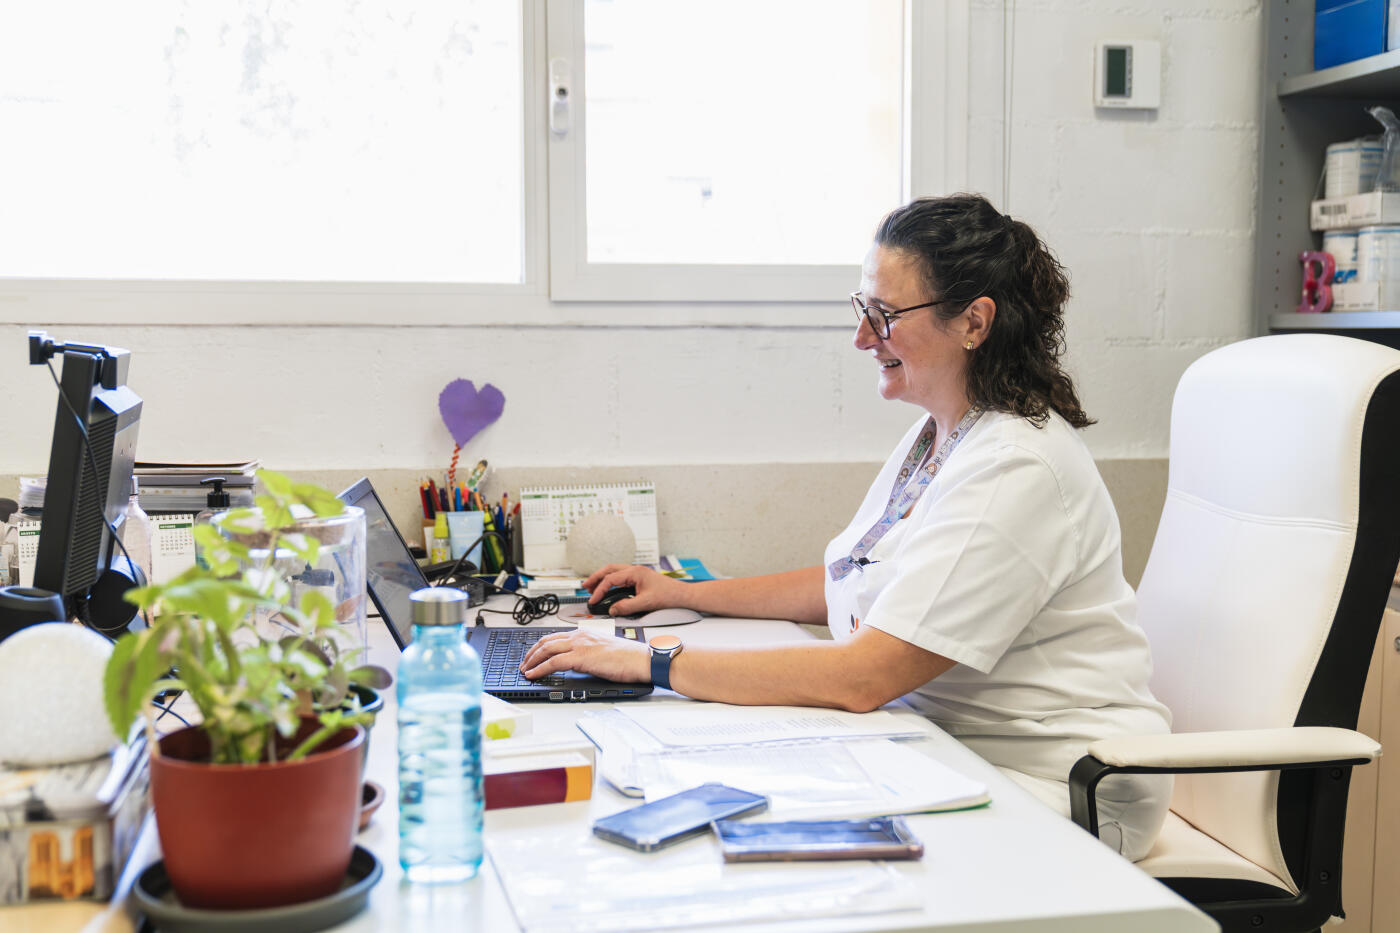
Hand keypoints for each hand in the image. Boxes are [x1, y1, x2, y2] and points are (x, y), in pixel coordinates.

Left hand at [519, 628, 649, 682]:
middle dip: (531, 653)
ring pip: (547, 650)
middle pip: (547, 641)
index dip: (541, 646)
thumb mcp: (603, 650)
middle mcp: (580, 636)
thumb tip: (576, 662)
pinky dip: (540, 668)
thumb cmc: (628, 657)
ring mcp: (579, 645)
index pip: (556, 637)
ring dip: (532, 661)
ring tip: (525, 670)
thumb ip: (587, 652)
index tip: (533, 655)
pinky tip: (534, 675)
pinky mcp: (581, 657)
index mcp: (585, 633)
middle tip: (524, 663)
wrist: (640, 659)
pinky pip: (553, 662)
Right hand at [582, 564, 687, 615]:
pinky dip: (611, 581)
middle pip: (609, 569)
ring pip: (614, 571)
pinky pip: (620, 577)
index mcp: (635, 572)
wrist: (682, 595)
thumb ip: (627, 607)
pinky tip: (608, 589)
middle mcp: (635, 570)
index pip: (611, 579)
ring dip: (602, 578)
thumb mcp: (646, 603)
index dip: (600, 590)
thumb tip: (612, 610)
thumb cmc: (669, 596)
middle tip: (585, 587)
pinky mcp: (640, 579)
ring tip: (593, 588)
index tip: (593, 600)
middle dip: (596, 577)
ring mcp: (637, 573)